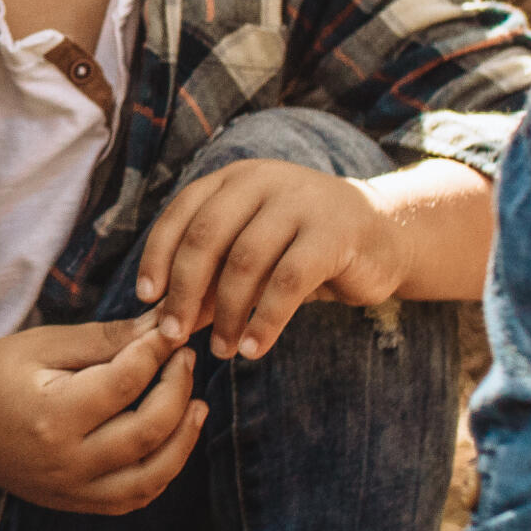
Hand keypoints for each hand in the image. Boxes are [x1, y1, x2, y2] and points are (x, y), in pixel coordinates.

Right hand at [0, 314, 202, 511]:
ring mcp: (72, 489)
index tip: (172, 330)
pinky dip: (164, 471)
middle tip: (186, 359)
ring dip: (185, 438)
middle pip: (148, 430)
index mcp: (51, 414)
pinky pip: (135, 497)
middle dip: (178, 389)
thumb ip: (105, 339)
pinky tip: (174, 440)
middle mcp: (65, 460)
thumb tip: (163, 324)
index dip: (157, 351)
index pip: (125, 382)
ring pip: (153, 475)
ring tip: (198, 404)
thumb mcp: (42, 345)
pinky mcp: (76, 503)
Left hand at [137, 156, 491, 356]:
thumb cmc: (302, 250)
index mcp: (235, 179)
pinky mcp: (335, 233)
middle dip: (185, 291)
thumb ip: (211, 277)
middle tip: (175, 335)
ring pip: (246, 261)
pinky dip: (266, 320)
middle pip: (206, 236)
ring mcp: (302, 202)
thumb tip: (163, 319)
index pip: (182, 213)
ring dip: (227, 314)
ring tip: (222, 351)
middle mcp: (264, 181)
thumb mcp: (252, 255)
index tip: (147, 300)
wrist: (383, 237)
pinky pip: (289, 281)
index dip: (158, 257)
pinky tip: (254, 347)